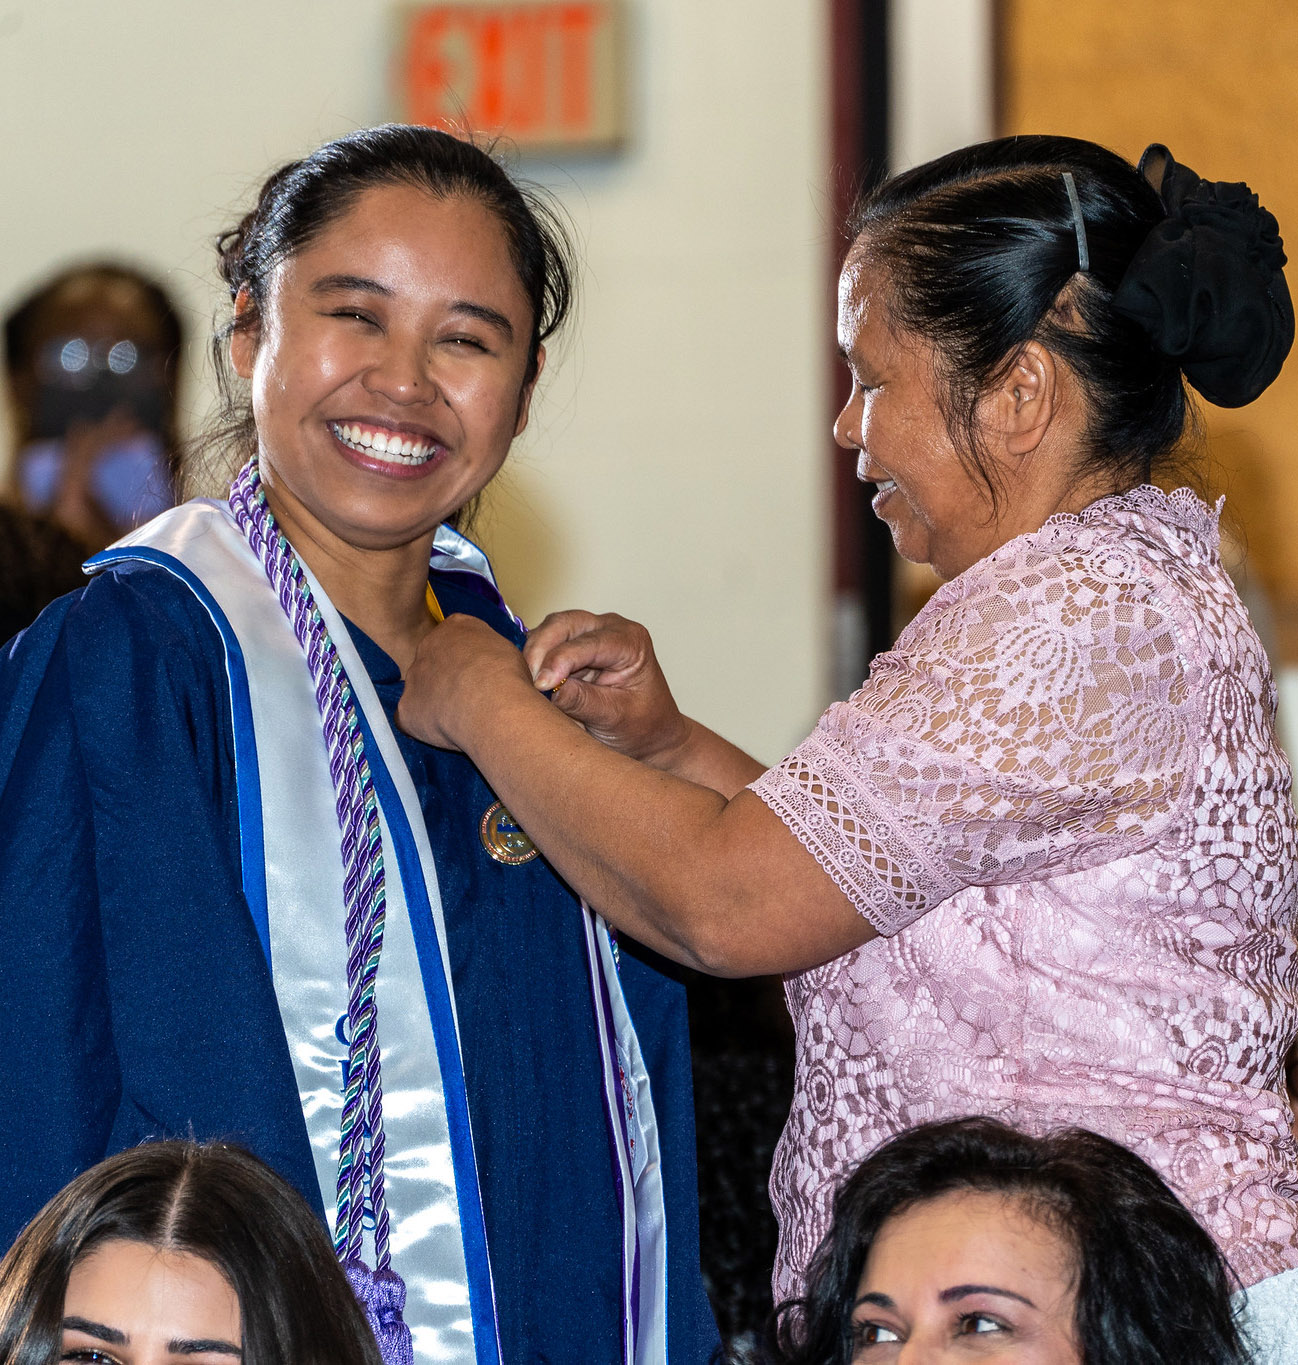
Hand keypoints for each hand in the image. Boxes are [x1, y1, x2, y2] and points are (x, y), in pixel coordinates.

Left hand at [397, 613, 536, 750]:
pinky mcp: (406, 708)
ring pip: (421, 691)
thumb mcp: (506, 651)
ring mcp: (413, 677)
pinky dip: (425, 726)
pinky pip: (412, 719)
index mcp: (455, 627)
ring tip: (461, 719)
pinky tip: (446, 732)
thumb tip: (487, 668)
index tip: (480, 673)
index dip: (467, 659)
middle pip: (433, 662)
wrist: (492, 704)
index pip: (455, 638)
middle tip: (469, 698)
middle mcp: (428, 646)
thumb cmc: (507, 675)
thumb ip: (487, 654)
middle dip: (447, 679)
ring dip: (436, 703)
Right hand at [523, 610, 690, 765]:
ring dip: (534, 654)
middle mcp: (609, 628)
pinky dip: (533, 659)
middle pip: (564, 624)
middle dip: (541, 650)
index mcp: (630, 641)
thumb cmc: (642, 726)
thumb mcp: (616, 718)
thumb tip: (549, 689)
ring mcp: (588, 633)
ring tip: (529, 685)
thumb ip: (584, 702)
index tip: (542, 685)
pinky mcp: (571, 645)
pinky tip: (529, 682)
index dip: (561, 660)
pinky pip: (544, 643)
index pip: (589, 642)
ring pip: (548, 629)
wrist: (648, 734)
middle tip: (528, 683)